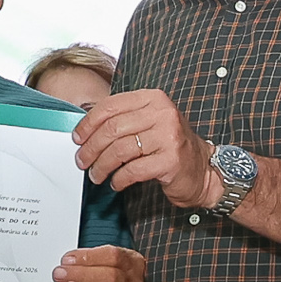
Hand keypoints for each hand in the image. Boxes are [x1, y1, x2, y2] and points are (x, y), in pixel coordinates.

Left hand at [74, 90, 221, 207]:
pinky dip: (119, 179)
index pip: (111, 106)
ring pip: (120, 150)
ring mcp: (169, 137)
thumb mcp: (149, 124)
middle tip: (82, 161)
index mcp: (153, 98)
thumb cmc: (170, 147)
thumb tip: (85, 132)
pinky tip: (115, 183)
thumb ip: (123, 120)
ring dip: (102, 165)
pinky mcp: (170, 161)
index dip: (89, 123)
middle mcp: (163, 113)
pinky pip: (133, 170)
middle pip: (112, 129)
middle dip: (91, 147)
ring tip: (96, 175)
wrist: (202, 170)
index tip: (78, 138)